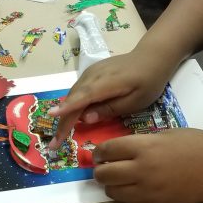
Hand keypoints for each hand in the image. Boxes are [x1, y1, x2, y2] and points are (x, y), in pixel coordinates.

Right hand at [48, 52, 168, 148]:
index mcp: (106, 83)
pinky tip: (72, 117)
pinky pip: (78, 89)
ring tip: (60, 135)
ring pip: (73, 94)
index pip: (82, 97)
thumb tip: (85, 119)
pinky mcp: (92, 71)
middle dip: (62, 122)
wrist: (151, 58)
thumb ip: (110, 109)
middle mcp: (94, 75)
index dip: (66, 108)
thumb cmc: (147, 82)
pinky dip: (73, 103)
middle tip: (54, 144)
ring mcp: (92, 71)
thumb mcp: (135, 101)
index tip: (50, 117)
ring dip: (65, 114)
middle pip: (73, 99)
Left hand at [93, 128, 202, 202]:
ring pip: (112, 191)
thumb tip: (122, 148)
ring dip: (111, 183)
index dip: (99, 151)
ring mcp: (147, 190)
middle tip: (105, 164)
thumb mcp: (166, 134)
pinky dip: (124, 194)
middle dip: (100, 168)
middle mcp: (141, 169)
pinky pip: (127, 202)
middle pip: (104, 173)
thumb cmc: (196, 144)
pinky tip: (133, 185)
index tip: (99, 151)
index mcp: (145, 146)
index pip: (108, 150)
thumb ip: (142, 141)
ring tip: (120, 176)